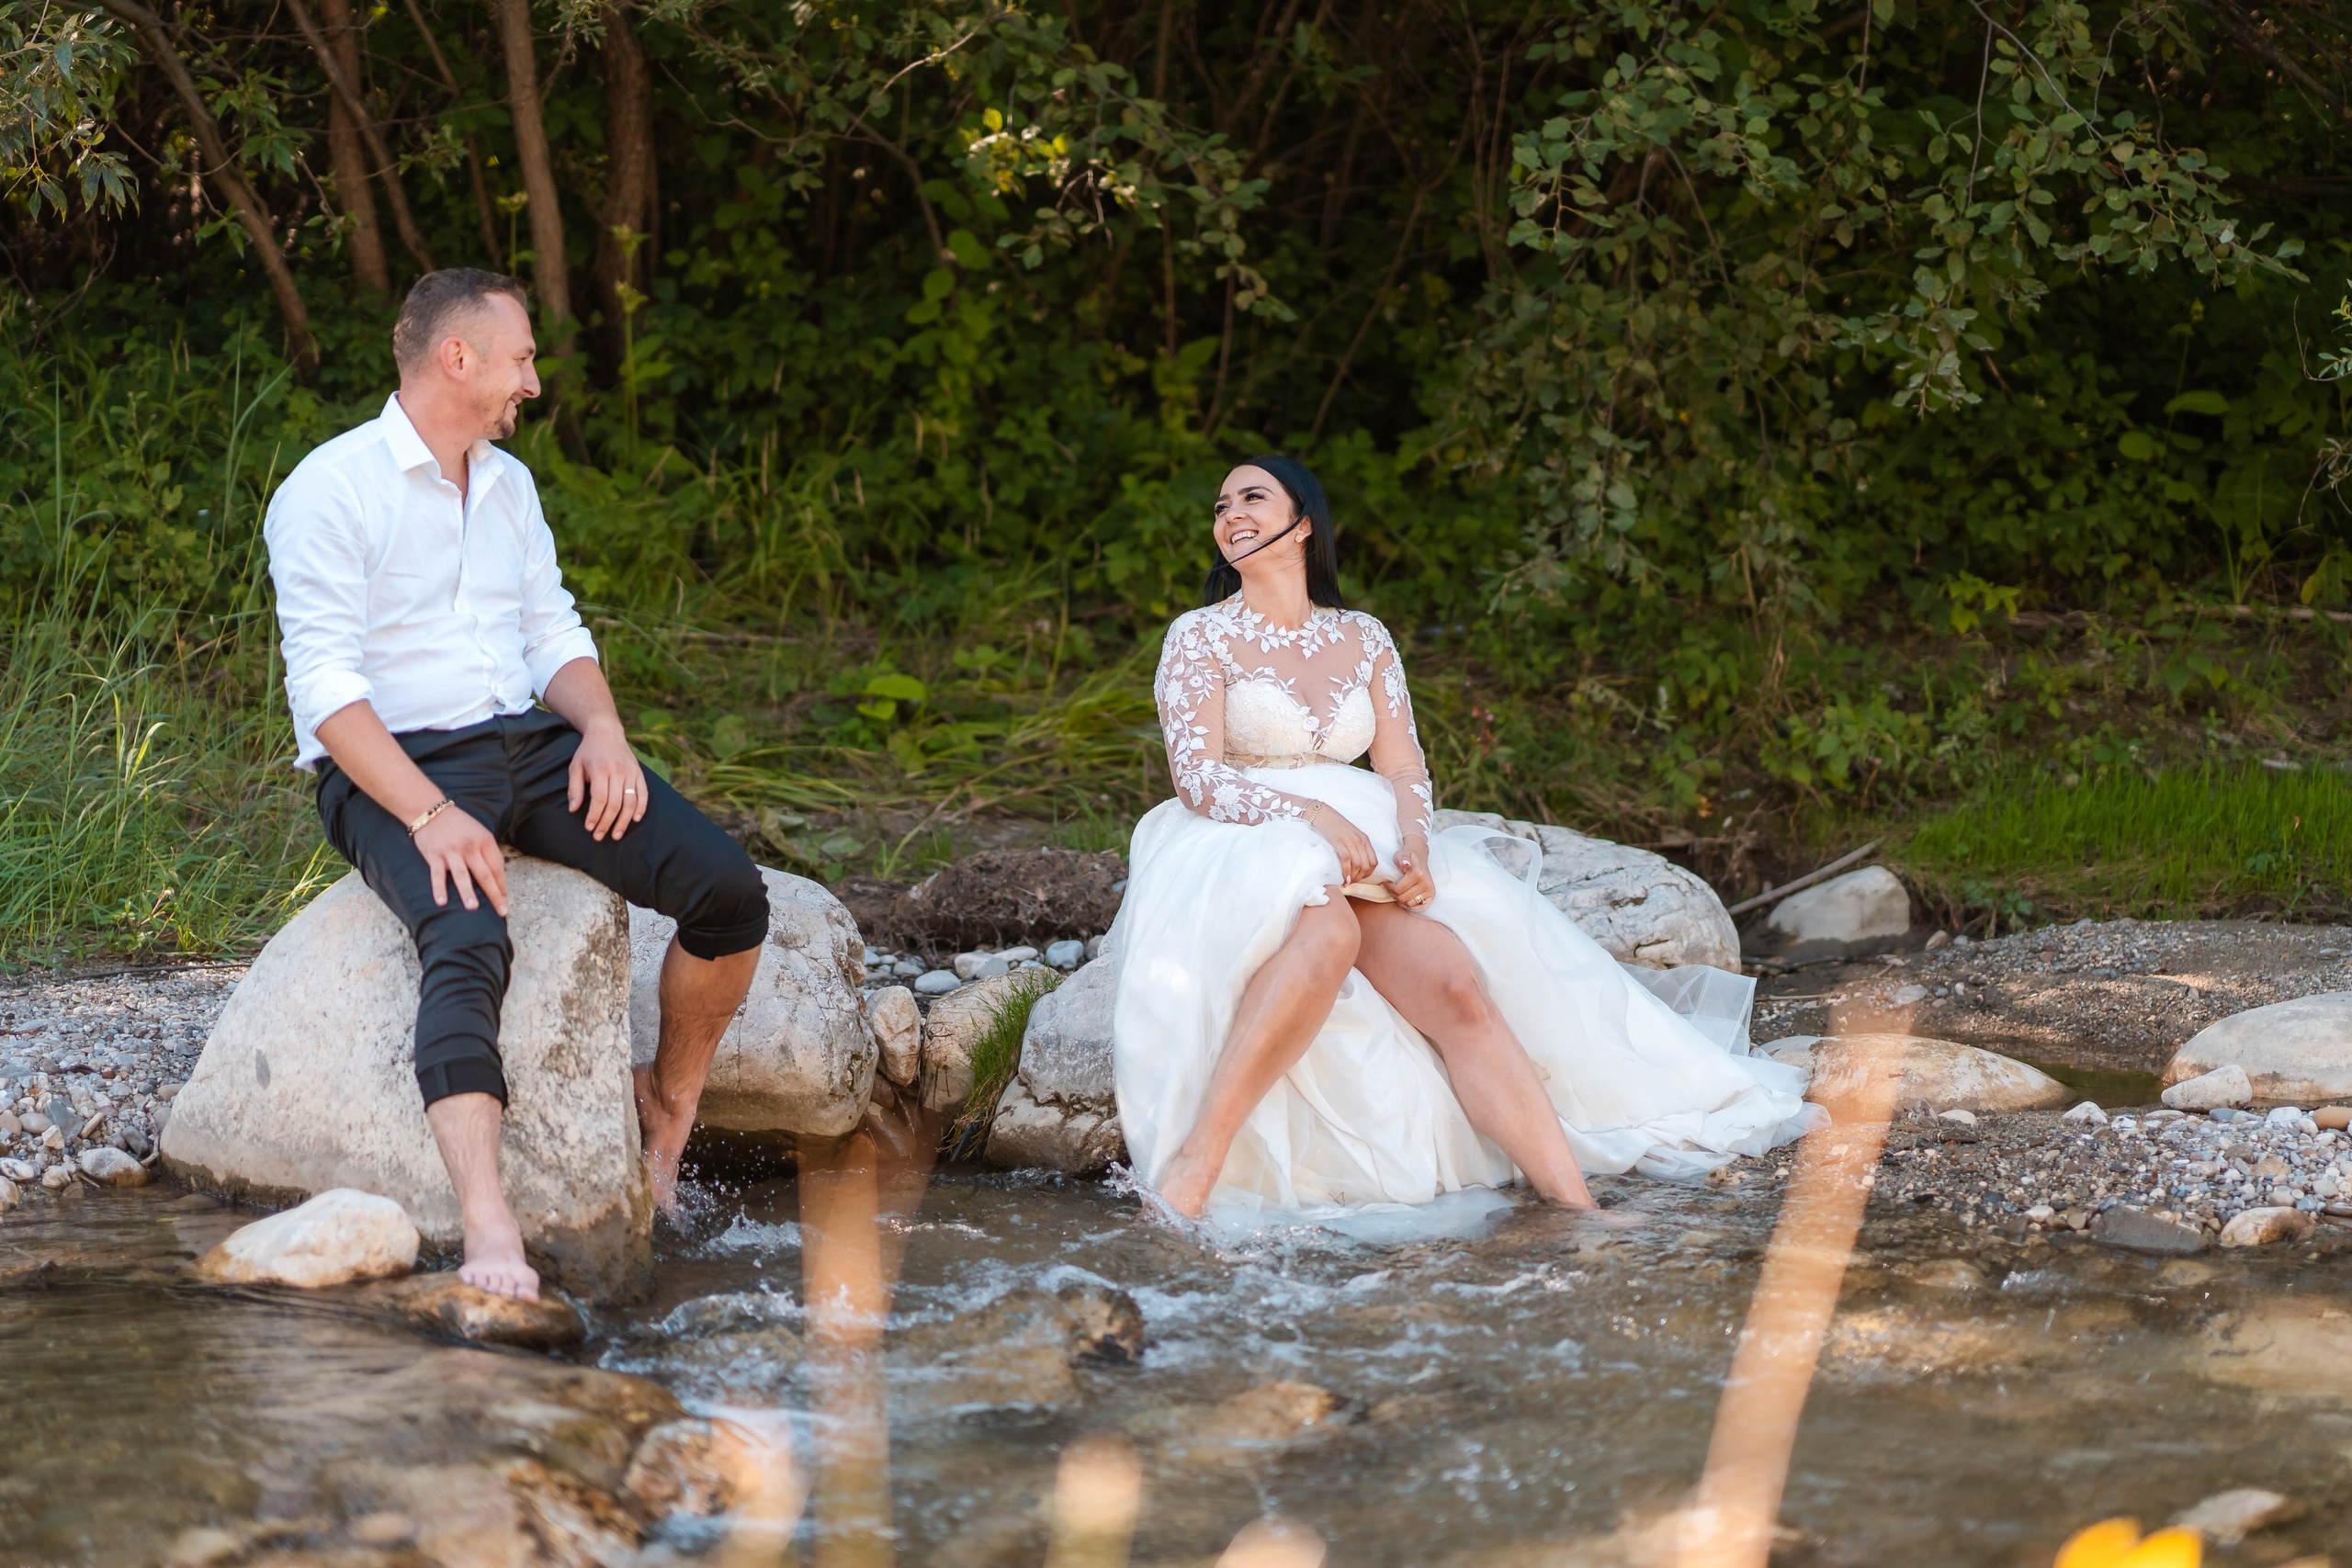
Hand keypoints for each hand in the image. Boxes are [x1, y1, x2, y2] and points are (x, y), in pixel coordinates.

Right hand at [414, 804, 508, 915]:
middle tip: (501, 911)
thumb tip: (497, 876)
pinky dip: (439, 889)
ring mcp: (451, 852)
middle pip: (485, 875)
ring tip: (474, 908)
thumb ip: (487, 852)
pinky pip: (437, 875)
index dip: (502, 885)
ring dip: (468, 893)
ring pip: (462, 876)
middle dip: (494, 895)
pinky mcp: (434, 855)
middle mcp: (470, 847)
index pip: (497, 867)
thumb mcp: (479, 832)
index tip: (505, 900)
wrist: (430, 810)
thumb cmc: (458, 824)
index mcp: (484, 840)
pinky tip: (442, 902)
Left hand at [569, 721, 647, 840]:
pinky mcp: (639, 773)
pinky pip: (643, 794)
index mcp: (600, 770)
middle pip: (615, 804)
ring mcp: (631, 772)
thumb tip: (573, 810)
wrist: (606, 732)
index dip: (595, 816)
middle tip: (599, 836)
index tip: (589, 827)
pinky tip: (635, 819)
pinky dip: (641, 808)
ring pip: (630, 802)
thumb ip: (574, 788)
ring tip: (616, 834)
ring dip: (624, 821)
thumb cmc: (588, 752)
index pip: (600, 799)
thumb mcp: (575, 767)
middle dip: (607, 823)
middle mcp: (618, 772)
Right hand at [1306, 802, 1377, 883]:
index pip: (1374, 862)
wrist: (1322, 814)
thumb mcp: (1351, 835)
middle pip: (1366, 866)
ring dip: (1352, 877)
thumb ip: (1356, 847)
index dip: (1368, 874)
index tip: (1359, 878)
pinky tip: (1342, 877)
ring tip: (1346, 882)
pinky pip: (1346, 860)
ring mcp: (1349, 841)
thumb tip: (1356, 866)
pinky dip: (1346, 872)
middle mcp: (1359, 840)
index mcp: (1364, 839)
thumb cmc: (1335, 826)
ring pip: (1357, 865)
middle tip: (1351, 882)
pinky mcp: (1339, 842)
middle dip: (1359, 877)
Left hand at [1391, 838, 1434, 908]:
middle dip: (1394, 894)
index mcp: (1418, 874)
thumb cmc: (1408, 856)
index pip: (1398, 890)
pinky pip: (1419, 908)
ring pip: (1409, 904)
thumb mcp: (1401, 854)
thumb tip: (1405, 864)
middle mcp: (1426, 883)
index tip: (1385, 883)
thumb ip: (1402, 859)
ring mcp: (1430, 890)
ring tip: (1398, 891)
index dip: (1389, 887)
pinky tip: (1406, 898)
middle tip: (1391, 887)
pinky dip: (1410, 905)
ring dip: (1401, 900)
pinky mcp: (1432, 895)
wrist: (1419, 857)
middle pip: (1403, 898)